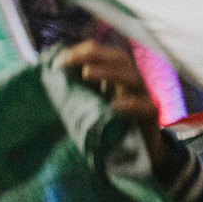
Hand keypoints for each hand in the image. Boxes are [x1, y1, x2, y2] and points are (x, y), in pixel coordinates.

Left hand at [60, 40, 170, 176]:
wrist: (141, 150)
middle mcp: (130, 82)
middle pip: (120, 58)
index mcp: (116, 76)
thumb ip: (79, 91)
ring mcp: (143, 96)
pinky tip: (116, 106)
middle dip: (94, 54)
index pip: (102, 53)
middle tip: (69, 60)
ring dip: (109, 71)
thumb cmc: (113, 124)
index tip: (59, 60)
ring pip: (132, 76)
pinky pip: (145, 106)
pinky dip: (131, 104)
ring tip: (87, 73)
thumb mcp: (93, 104)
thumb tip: (51, 79)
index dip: (81, 51)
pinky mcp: (151, 115)